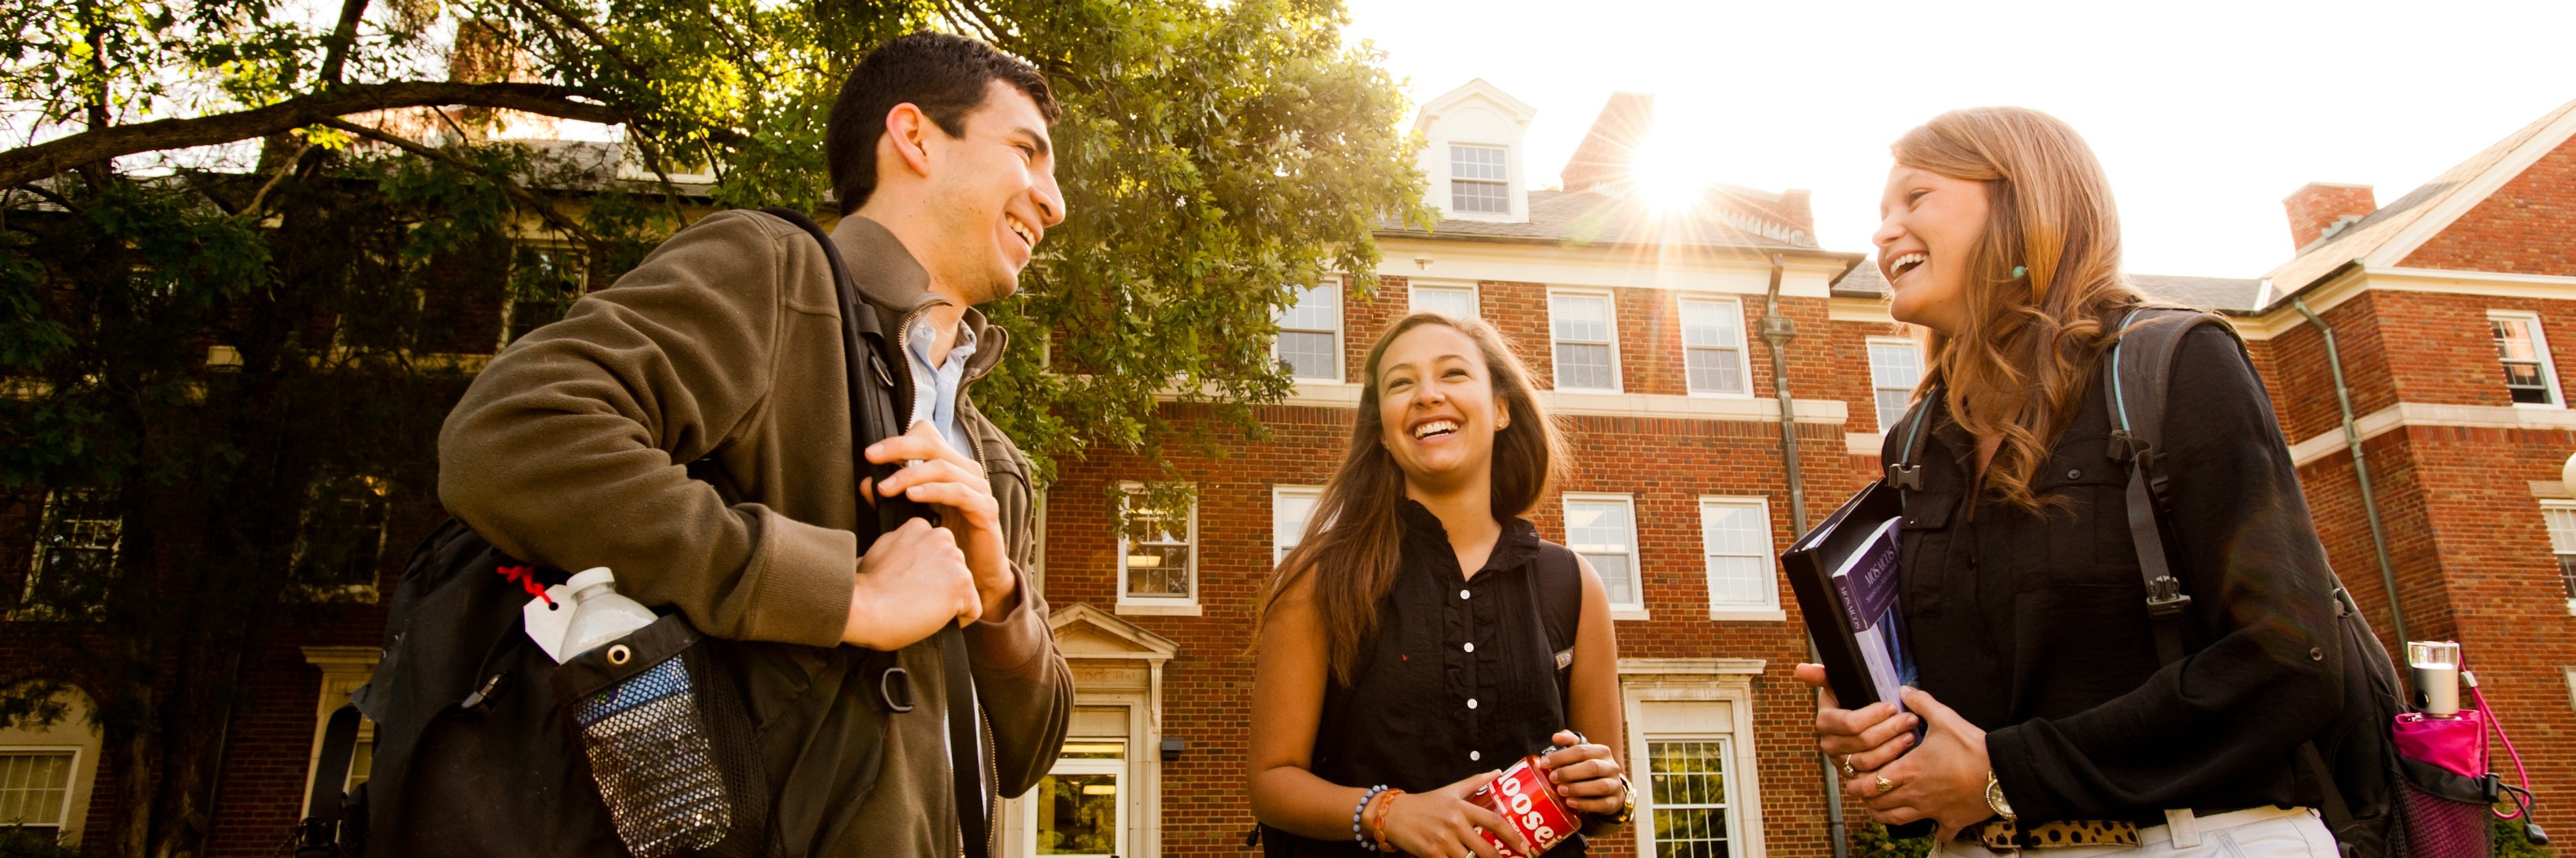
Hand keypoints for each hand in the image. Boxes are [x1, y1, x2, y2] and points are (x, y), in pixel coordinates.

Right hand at [842, 518, 979, 649]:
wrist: (861, 607)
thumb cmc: (864, 588)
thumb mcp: (879, 552)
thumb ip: (899, 546)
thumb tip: (901, 553)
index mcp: (920, 527)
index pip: (938, 553)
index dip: (925, 574)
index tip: (905, 584)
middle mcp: (941, 536)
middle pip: (954, 569)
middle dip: (940, 586)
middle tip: (911, 597)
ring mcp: (954, 559)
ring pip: (964, 589)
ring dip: (948, 602)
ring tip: (918, 606)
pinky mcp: (962, 583)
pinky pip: (973, 610)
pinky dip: (958, 620)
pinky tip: (933, 618)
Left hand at [866, 422, 1013, 617]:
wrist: (977, 576)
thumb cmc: (946, 542)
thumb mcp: (915, 515)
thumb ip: (894, 497)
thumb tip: (866, 483)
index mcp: (951, 467)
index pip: (928, 437)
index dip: (899, 439)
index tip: (871, 453)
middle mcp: (967, 472)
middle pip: (933, 445)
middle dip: (899, 448)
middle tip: (871, 456)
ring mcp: (979, 489)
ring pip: (943, 468)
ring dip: (910, 474)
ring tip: (885, 488)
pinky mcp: (986, 510)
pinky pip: (958, 493)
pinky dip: (933, 491)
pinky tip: (912, 496)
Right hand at [1379, 771, 1530, 857]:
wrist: (1393, 814)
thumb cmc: (1425, 803)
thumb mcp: (1450, 790)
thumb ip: (1475, 782)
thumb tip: (1498, 772)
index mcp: (1461, 807)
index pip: (1493, 821)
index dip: (1512, 836)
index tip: (1523, 847)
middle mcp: (1454, 823)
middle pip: (1485, 848)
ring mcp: (1442, 840)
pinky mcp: (1431, 853)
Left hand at [1540, 730, 1626, 816]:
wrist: (1610, 789)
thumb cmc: (1589, 767)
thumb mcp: (1581, 753)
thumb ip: (1569, 742)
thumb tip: (1556, 737)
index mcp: (1602, 751)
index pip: (1581, 750)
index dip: (1561, 756)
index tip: (1544, 763)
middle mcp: (1611, 767)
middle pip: (1592, 767)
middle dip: (1569, 772)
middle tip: (1552, 778)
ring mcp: (1615, 785)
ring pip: (1600, 786)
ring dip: (1577, 788)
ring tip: (1560, 790)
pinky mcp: (1613, 802)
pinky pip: (1601, 804)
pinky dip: (1585, 804)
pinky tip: (1570, 802)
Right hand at [1795, 663, 1918, 773]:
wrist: (1856, 726)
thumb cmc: (1849, 702)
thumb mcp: (1836, 685)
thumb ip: (1822, 675)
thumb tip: (1800, 669)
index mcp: (1824, 722)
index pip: (1850, 723)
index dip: (1874, 715)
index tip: (1892, 706)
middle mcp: (1829, 745)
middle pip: (1864, 741)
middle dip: (1890, 729)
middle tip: (1910, 719)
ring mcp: (1841, 763)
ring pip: (1870, 760)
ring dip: (1894, 746)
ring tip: (1911, 734)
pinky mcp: (1854, 776)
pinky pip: (1873, 776)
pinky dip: (1891, 764)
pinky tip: (1905, 751)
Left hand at [1841, 687, 1993, 840]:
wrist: (2003, 772)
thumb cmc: (1973, 747)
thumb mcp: (1945, 719)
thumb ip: (1921, 703)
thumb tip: (1905, 690)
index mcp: (1908, 769)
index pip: (1867, 782)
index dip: (1856, 780)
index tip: (1855, 774)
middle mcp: (1914, 793)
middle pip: (1876, 804)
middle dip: (1864, 798)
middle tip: (1863, 790)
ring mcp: (1931, 810)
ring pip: (1896, 820)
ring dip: (1884, 814)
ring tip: (1881, 806)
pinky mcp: (1951, 821)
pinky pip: (1936, 833)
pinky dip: (1931, 830)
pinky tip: (1931, 825)